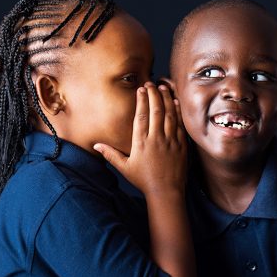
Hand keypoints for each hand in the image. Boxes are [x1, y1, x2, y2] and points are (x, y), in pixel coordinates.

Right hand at [94, 82, 186, 196]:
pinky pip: (179, 124)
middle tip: (151, 83)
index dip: (141, 100)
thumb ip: (110, 154)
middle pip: (156, 110)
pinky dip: (177, 111)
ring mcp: (170, 141)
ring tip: (163, 87)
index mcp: (141, 142)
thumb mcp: (124, 167)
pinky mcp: (181, 145)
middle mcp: (156, 139)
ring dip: (166, 98)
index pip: (141, 115)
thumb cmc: (144, 180)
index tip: (141, 89)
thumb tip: (96, 145)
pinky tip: (175, 102)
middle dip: (154, 94)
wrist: (166, 193)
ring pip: (169, 114)